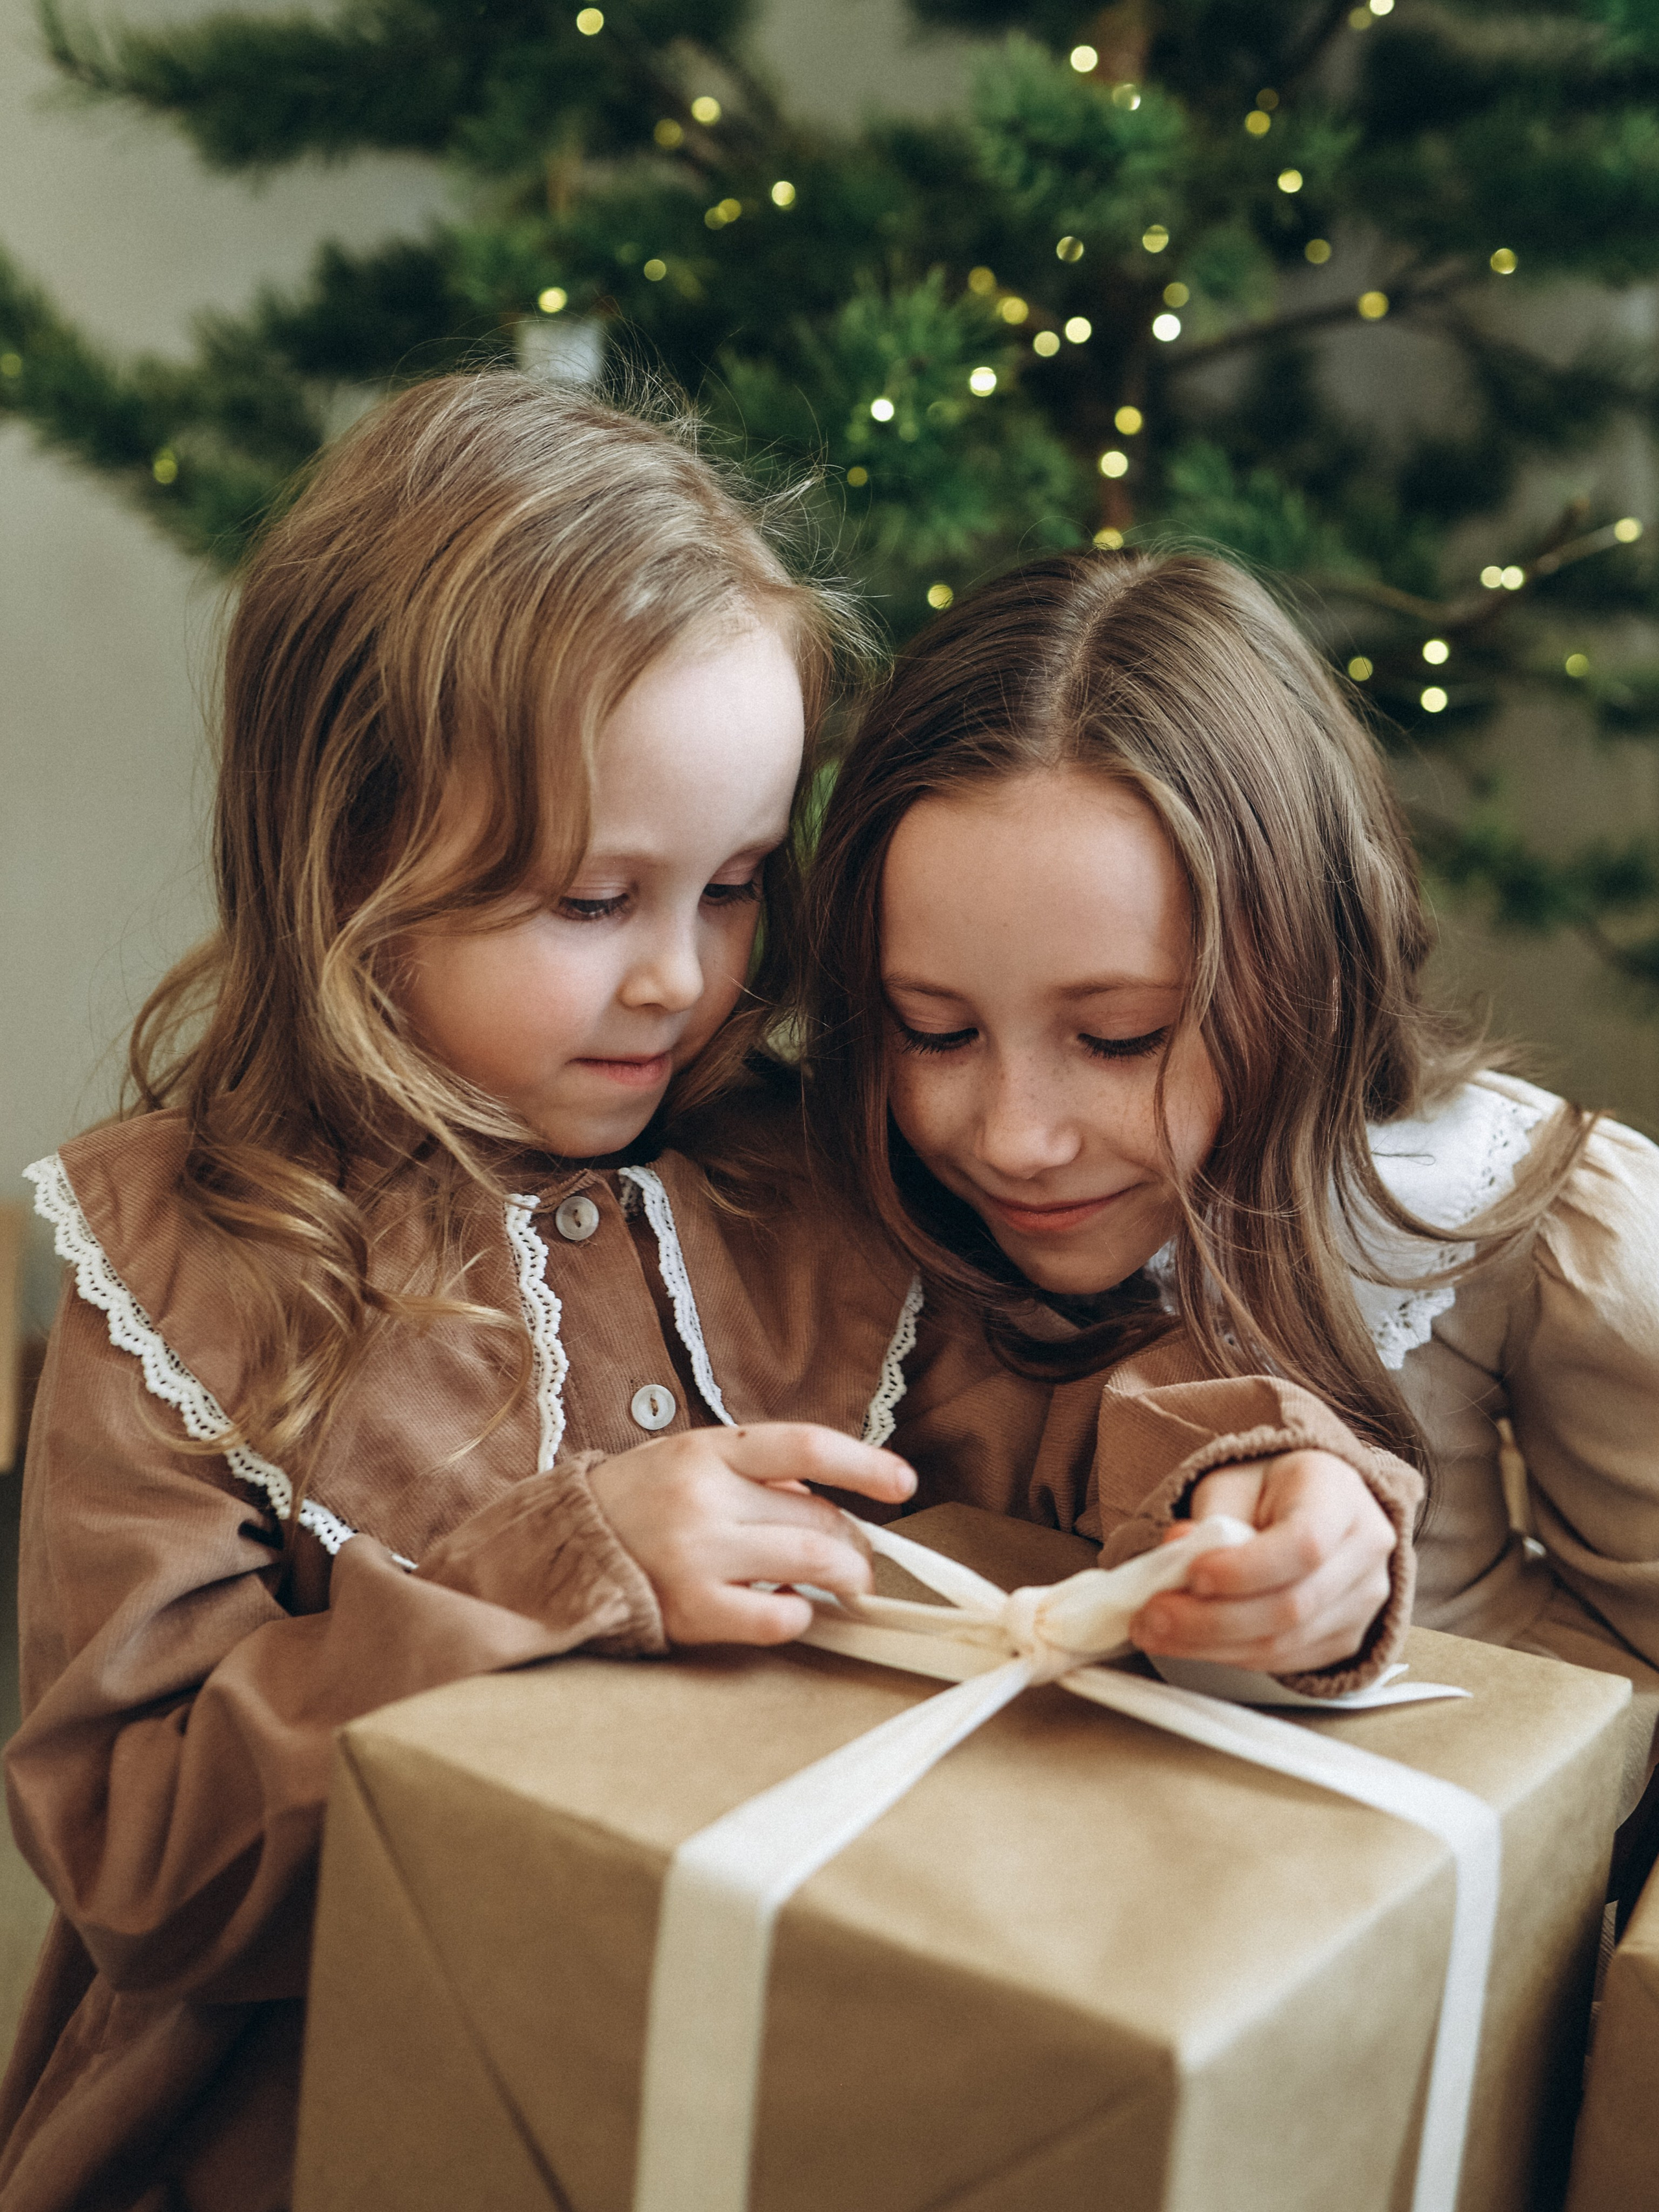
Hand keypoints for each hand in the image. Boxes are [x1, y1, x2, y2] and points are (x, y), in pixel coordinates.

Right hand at [588, 1422, 914, 1645]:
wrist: (555, 1552)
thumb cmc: (634, 1504)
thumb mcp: (688, 1461)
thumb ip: (752, 1471)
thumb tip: (825, 1496)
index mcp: (708, 1450)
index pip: (806, 1445)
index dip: (864, 1463)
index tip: (904, 1482)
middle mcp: (705, 1496)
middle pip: (816, 1514)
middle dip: (854, 1541)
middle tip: (860, 1559)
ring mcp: (697, 1553)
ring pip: (809, 1560)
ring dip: (845, 1576)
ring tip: (848, 1586)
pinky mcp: (690, 1609)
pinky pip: (774, 1615)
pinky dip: (799, 1613)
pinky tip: (795, 1609)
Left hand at [1129, 1451, 1395, 1675]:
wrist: (1312, 1507)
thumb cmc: (1269, 1489)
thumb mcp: (1235, 1481)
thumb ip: (1211, 1516)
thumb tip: (1178, 1551)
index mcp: (1341, 1496)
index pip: (1305, 1543)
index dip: (1246, 1569)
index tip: (1193, 1575)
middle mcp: (1366, 1551)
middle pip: (1293, 1605)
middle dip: (1212, 1619)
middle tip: (1152, 1615)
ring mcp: (1363, 1602)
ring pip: (1285, 1643)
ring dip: (1211, 1645)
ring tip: (1155, 1630)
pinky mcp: (1345, 1639)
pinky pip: (1284, 1660)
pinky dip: (1230, 1655)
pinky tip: (1188, 1642)